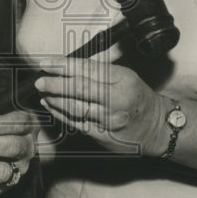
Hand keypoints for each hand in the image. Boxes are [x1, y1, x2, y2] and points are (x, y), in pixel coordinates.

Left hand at [34, 58, 167, 155]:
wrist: (156, 127)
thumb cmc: (138, 97)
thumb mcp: (125, 76)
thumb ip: (99, 71)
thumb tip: (69, 66)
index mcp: (121, 80)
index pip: (86, 70)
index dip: (63, 66)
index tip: (46, 62)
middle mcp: (115, 100)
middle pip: (79, 89)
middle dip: (55, 84)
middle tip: (40, 80)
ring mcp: (108, 120)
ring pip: (75, 108)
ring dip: (55, 99)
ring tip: (43, 92)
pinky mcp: (102, 135)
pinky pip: (76, 123)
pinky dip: (61, 114)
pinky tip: (52, 106)